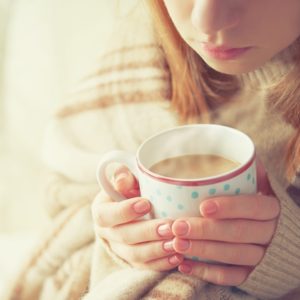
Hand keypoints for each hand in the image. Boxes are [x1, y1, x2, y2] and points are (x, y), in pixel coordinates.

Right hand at [92, 166, 182, 270]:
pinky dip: (162, 263)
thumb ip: (123, 177)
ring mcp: (119, 250)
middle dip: (148, 232)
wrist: (130, 209)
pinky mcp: (133, 261)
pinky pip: (146, 266)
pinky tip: (178, 256)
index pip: (106, 215)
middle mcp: (107, 233)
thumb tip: (122, 179)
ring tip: (176, 243)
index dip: (125, 211)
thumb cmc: (130, 190)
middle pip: (124, 237)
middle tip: (169, 226)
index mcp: (102, 211)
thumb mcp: (126, 181)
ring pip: (135, 255)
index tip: (146, 203)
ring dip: (156, 250)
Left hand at [172, 159, 279, 285]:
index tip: (203, 205)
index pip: (253, 206)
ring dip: (203, 252)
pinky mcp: (249, 272)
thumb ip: (244, 166)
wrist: (267, 228)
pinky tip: (185, 265)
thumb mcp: (253, 179)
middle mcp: (268, 232)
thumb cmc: (249, 197)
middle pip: (238, 233)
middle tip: (178, 226)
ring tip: (177, 245)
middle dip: (206, 231)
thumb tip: (224, 149)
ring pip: (233, 256)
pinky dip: (207, 273)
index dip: (230, 207)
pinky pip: (231, 277)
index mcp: (269, 207)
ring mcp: (259, 255)